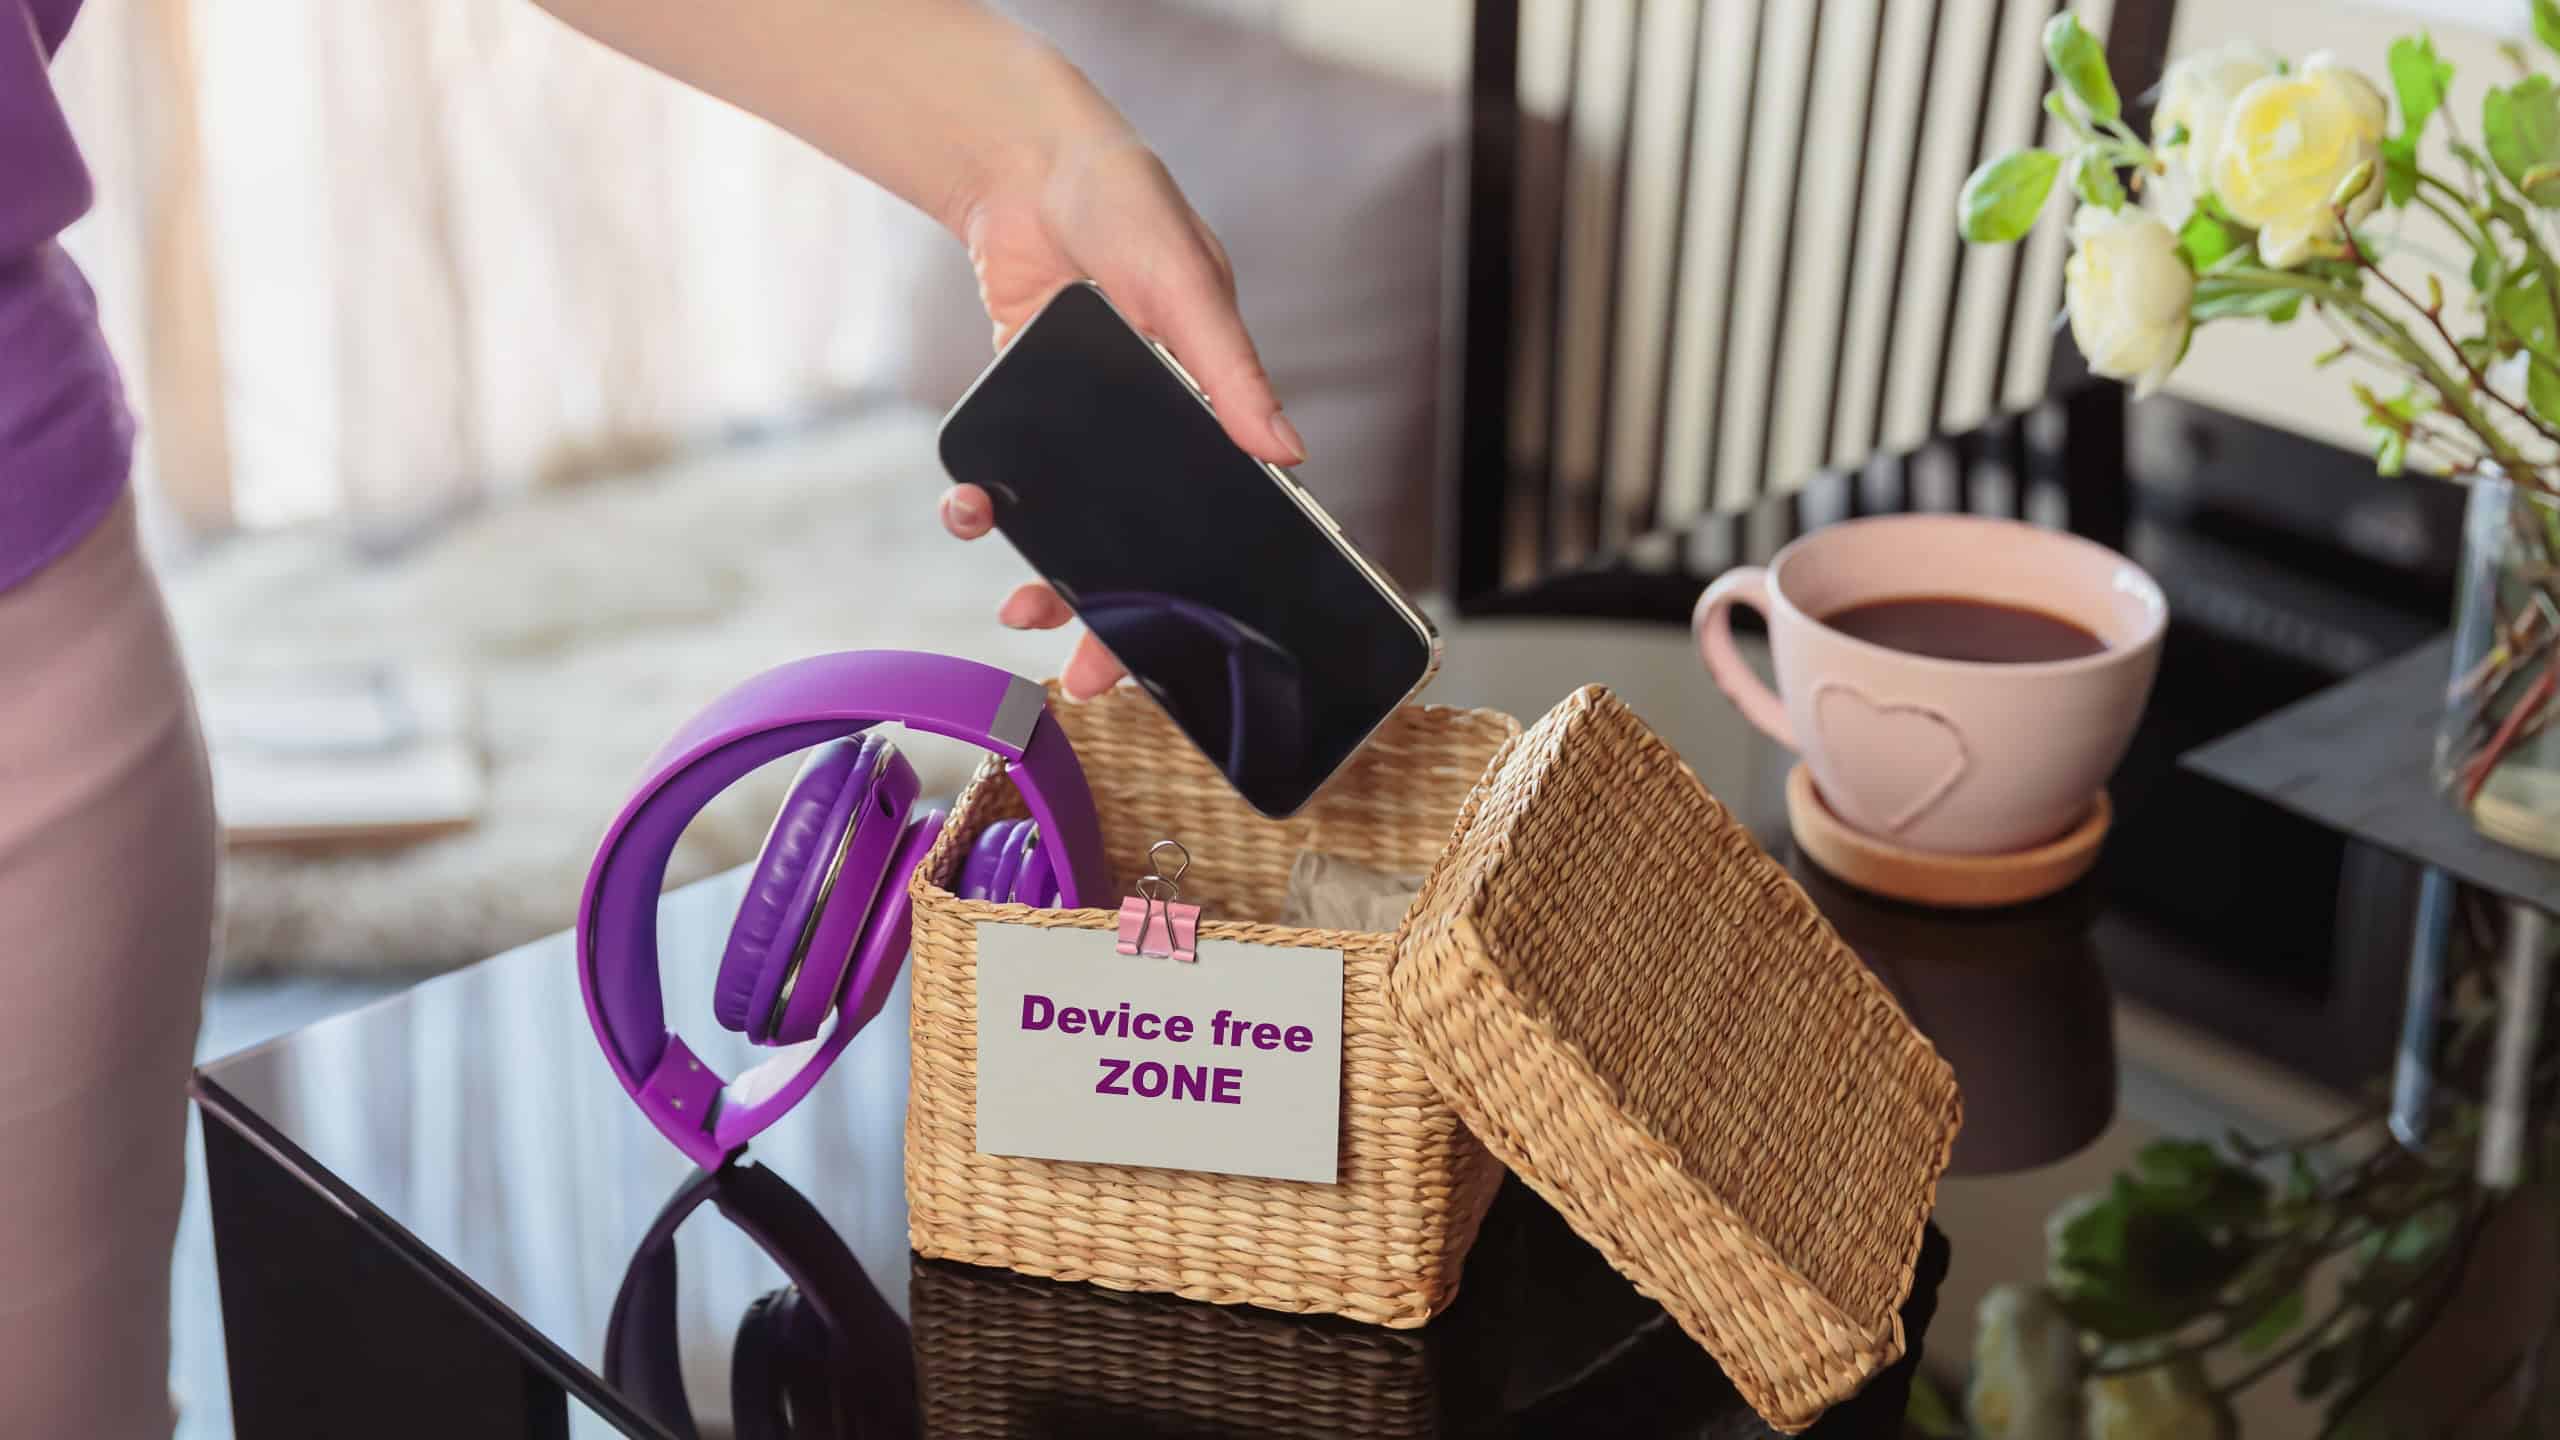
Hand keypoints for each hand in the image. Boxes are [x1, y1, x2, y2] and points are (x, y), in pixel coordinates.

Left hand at [935, 101, 1298, 700]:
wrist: (1026, 168)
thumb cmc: (1130, 207)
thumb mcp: (1188, 285)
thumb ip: (1231, 369)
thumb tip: (1286, 454)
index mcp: (1213, 410)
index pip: (1227, 517)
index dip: (1214, 588)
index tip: (1197, 648)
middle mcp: (1155, 434)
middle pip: (1143, 549)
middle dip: (1119, 618)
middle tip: (1094, 675)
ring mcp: (1087, 433)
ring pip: (1073, 533)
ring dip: (1049, 580)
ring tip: (1022, 609)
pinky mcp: (1026, 417)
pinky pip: (1007, 486)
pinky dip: (983, 508)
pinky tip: (970, 512)